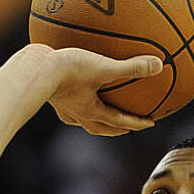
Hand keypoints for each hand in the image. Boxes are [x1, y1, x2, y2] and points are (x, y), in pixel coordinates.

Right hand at [41, 46, 162, 134]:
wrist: (33, 69)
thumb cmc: (68, 69)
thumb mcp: (104, 66)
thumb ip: (132, 66)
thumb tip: (159, 65)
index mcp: (92, 112)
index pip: (119, 121)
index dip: (136, 123)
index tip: (150, 124)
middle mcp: (78, 114)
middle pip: (101, 127)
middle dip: (116, 128)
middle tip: (127, 127)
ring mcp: (63, 107)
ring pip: (83, 119)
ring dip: (96, 119)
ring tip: (100, 113)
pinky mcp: (52, 96)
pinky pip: (68, 103)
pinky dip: (77, 101)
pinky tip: (75, 91)